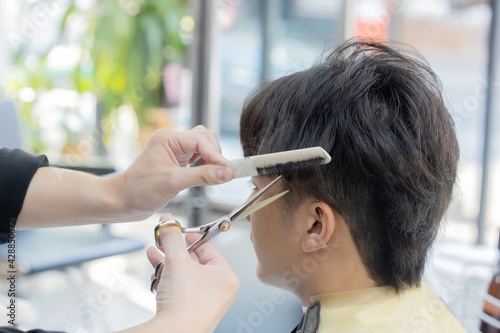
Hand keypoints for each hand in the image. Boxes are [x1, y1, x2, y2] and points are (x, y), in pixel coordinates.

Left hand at [109, 126, 233, 219]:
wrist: (123, 201)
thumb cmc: (140, 190)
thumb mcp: (174, 182)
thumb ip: (203, 176)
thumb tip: (227, 173)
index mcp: (168, 138)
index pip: (200, 139)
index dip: (215, 155)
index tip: (227, 171)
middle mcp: (172, 140)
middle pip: (205, 138)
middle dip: (214, 155)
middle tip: (220, 174)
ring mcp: (174, 150)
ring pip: (203, 146)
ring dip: (210, 160)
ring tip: (211, 176)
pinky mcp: (176, 160)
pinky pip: (198, 156)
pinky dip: (205, 165)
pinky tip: (203, 176)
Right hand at [147, 213, 238, 331]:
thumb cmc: (184, 303)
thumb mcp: (176, 259)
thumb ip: (172, 236)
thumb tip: (169, 221)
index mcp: (226, 275)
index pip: (208, 247)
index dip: (190, 237)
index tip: (178, 231)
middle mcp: (222, 290)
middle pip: (196, 261)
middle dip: (174, 252)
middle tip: (163, 243)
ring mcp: (209, 303)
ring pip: (187, 276)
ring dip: (168, 265)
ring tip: (155, 256)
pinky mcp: (194, 313)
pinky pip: (183, 291)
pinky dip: (170, 281)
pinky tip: (157, 275)